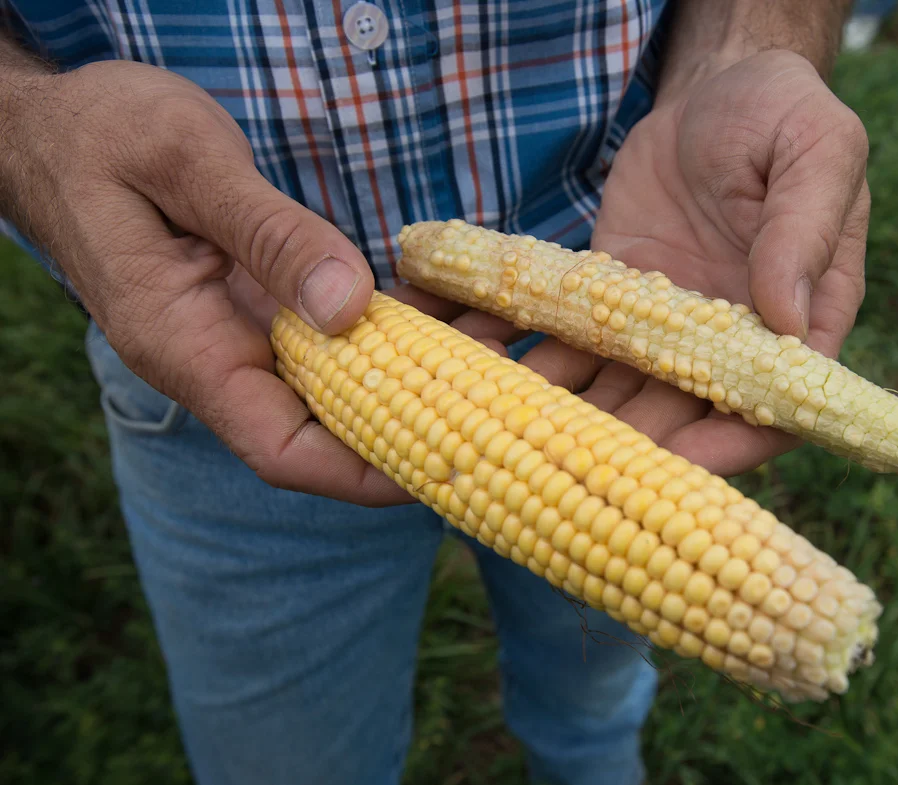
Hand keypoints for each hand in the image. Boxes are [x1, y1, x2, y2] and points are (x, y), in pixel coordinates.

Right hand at [3, 60, 520, 504]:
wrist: (59, 126)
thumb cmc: (101, 136)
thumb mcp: (184, 165)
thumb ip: (267, 236)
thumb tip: (350, 307)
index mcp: (188, 348)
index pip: (284, 452)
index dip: (368, 473)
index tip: (451, 464)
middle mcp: (224, 358)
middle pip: (337, 424)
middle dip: (428, 413)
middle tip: (514, 384)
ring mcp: (249, 332)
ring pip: (353, 376)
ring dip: (431, 362)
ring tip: (508, 330)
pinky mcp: (269, 301)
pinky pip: (346, 329)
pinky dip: (404, 319)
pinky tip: (460, 296)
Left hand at [528, 50, 870, 476]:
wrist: (712, 95)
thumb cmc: (780, 115)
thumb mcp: (816, 151)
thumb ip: (804, 229)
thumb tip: (789, 317)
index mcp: (795, 321)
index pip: (771, 405)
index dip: (732, 443)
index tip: (683, 461)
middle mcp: (725, 342)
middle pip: (681, 412)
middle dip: (629, 443)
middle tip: (573, 464)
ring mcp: (662, 328)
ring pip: (617, 387)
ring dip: (570, 412)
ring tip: (514, 428)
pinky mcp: (610, 300)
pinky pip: (571, 338)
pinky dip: (531, 356)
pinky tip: (481, 364)